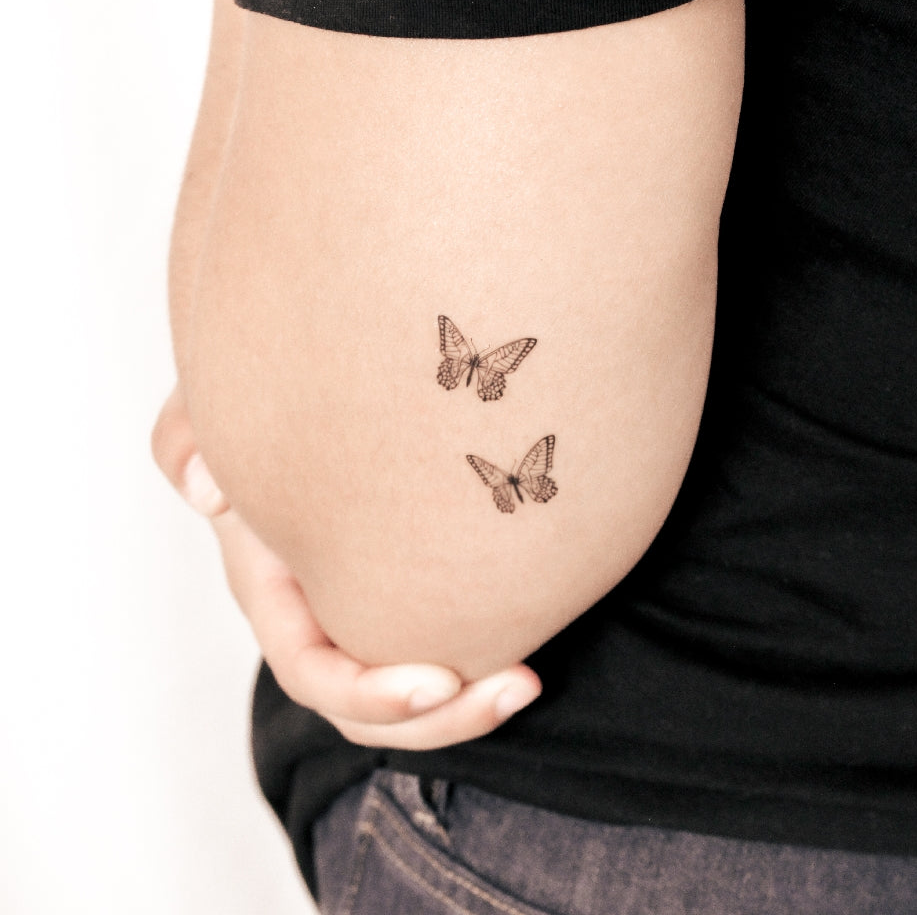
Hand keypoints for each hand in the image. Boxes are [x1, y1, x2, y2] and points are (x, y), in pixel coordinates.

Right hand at [151, 386, 541, 748]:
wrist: (317, 399)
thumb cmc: (262, 407)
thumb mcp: (211, 415)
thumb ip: (188, 440)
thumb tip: (207, 491)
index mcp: (274, 590)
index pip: (312, 672)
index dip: (368, 693)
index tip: (438, 681)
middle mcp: (317, 615)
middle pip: (370, 709)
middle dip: (441, 717)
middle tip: (516, 685)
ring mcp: (361, 610)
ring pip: (411, 696)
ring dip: (471, 704)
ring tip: (529, 681)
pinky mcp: (409, 591)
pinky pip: (441, 647)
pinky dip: (483, 656)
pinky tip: (530, 638)